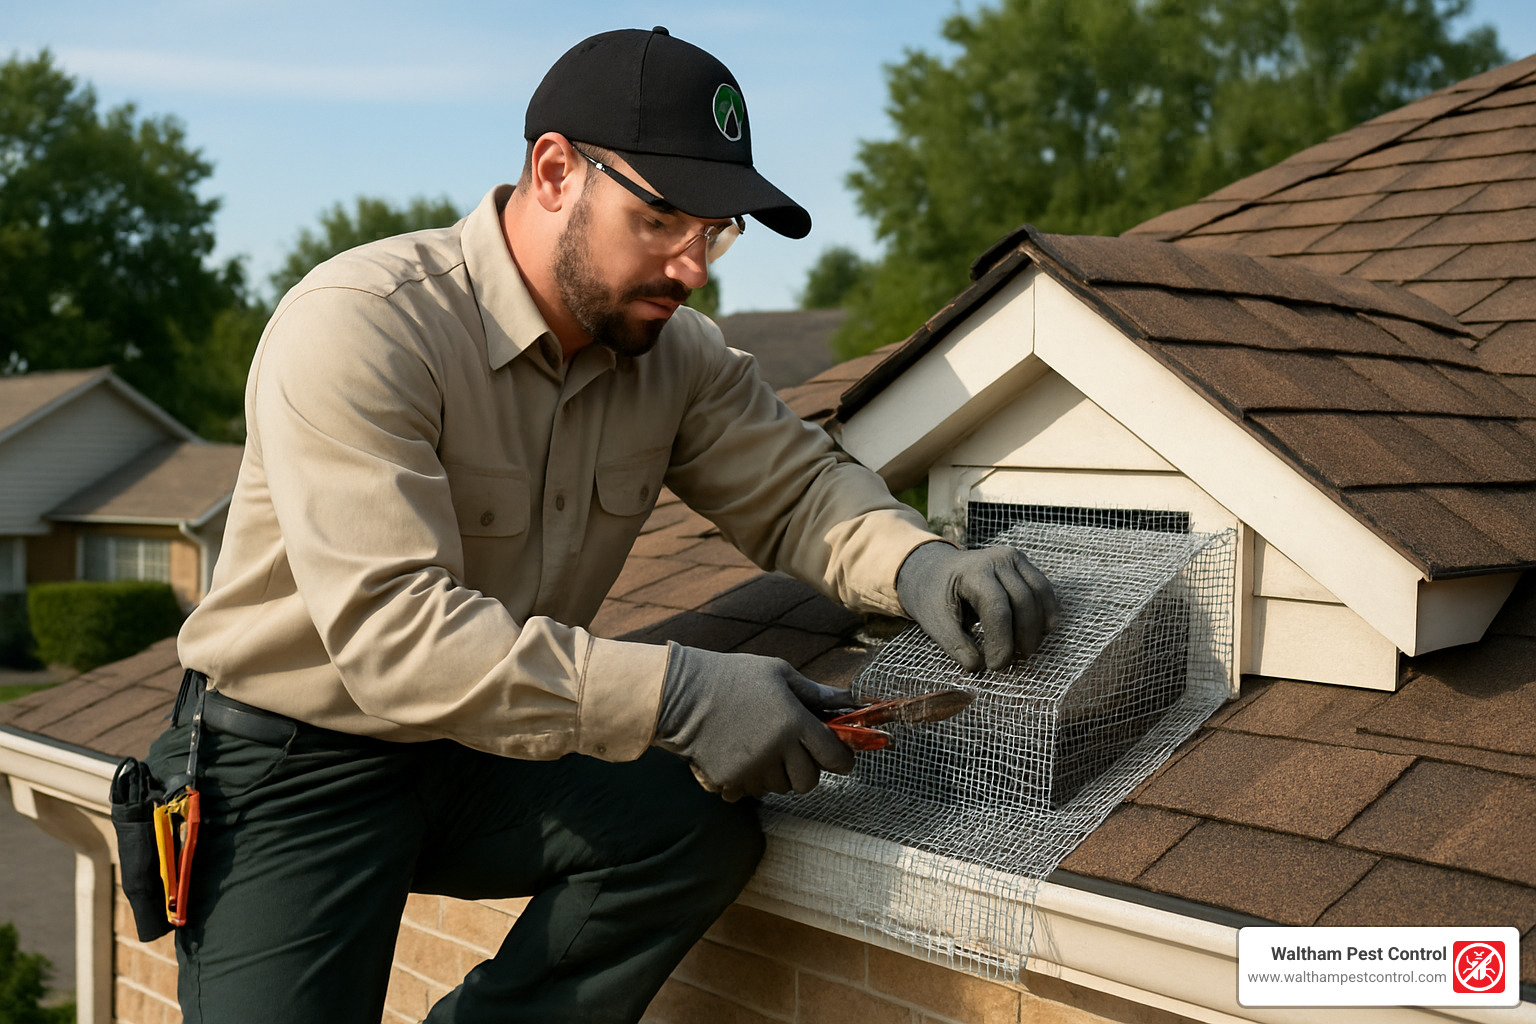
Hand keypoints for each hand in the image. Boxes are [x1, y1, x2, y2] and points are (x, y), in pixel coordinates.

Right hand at [652, 643, 855, 800]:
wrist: (681, 693)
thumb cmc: (733, 677)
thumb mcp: (779, 674)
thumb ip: (816, 693)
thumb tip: (851, 700)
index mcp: (794, 722)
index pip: (834, 757)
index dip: (842, 759)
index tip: (838, 756)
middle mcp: (776, 750)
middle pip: (808, 781)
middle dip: (806, 770)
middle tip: (793, 751)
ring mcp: (751, 769)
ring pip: (779, 788)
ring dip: (776, 774)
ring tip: (759, 748)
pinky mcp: (728, 781)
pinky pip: (749, 792)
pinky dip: (747, 781)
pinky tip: (737, 757)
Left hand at [896, 541, 1058, 671]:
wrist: (935, 569)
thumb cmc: (934, 598)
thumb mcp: (935, 623)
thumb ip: (956, 646)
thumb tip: (979, 668)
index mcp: (972, 571)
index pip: (997, 608)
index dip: (1002, 642)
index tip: (996, 666)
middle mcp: (996, 558)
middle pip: (1023, 600)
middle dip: (1023, 636)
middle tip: (1015, 661)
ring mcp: (1013, 558)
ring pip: (1038, 594)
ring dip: (1037, 627)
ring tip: (1025, 651)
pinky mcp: (1023, 564)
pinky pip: (1043, 589)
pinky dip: (1046, 612)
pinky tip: (1041, 633)